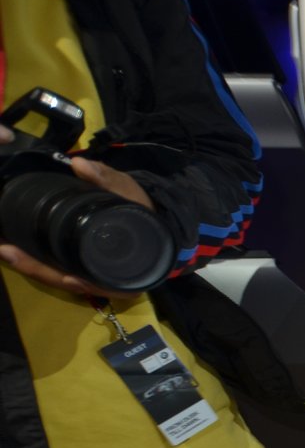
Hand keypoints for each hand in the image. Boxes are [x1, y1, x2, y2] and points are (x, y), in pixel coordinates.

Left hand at [0, 154, 154, 299]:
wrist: (147, 216)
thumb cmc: (140, 208)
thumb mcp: (128, 192)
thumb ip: (107, 179)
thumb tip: (81, 165)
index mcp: (130, 267)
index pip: (107, 282)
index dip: (86, 282)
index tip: (68, 277)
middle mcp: (111, 278)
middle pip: (74, 282)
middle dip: (41, 271)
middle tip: (10, 253)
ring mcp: (92, 274)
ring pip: (61, 279)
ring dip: (32, 267)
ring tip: (6, 250)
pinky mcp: (79, 267)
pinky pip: (58, 270)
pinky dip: (37, 264)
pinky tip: (15, 251)